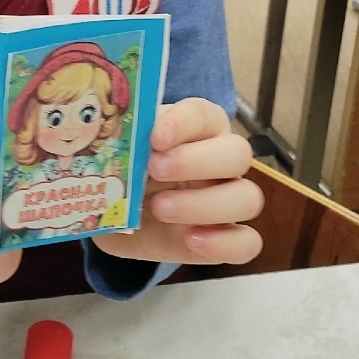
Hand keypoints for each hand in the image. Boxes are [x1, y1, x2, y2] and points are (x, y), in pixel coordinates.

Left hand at [92, 99, 262, 267]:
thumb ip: (121, 142)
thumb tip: (109, 136)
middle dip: (197, 161)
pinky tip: (191, 240)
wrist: (115, 213)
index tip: (155, 137)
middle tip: (155, 169)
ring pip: (248, 198)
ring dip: (206, 204)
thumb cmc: (125, 170)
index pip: (204, 115)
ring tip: (160, 208)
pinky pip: (247, 243)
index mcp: (198, 128)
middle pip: (238, 153)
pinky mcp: (224, 238)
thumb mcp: (116, 153)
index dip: (184, 123)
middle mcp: (221, 160)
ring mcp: (228, 200)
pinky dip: (224, 243)